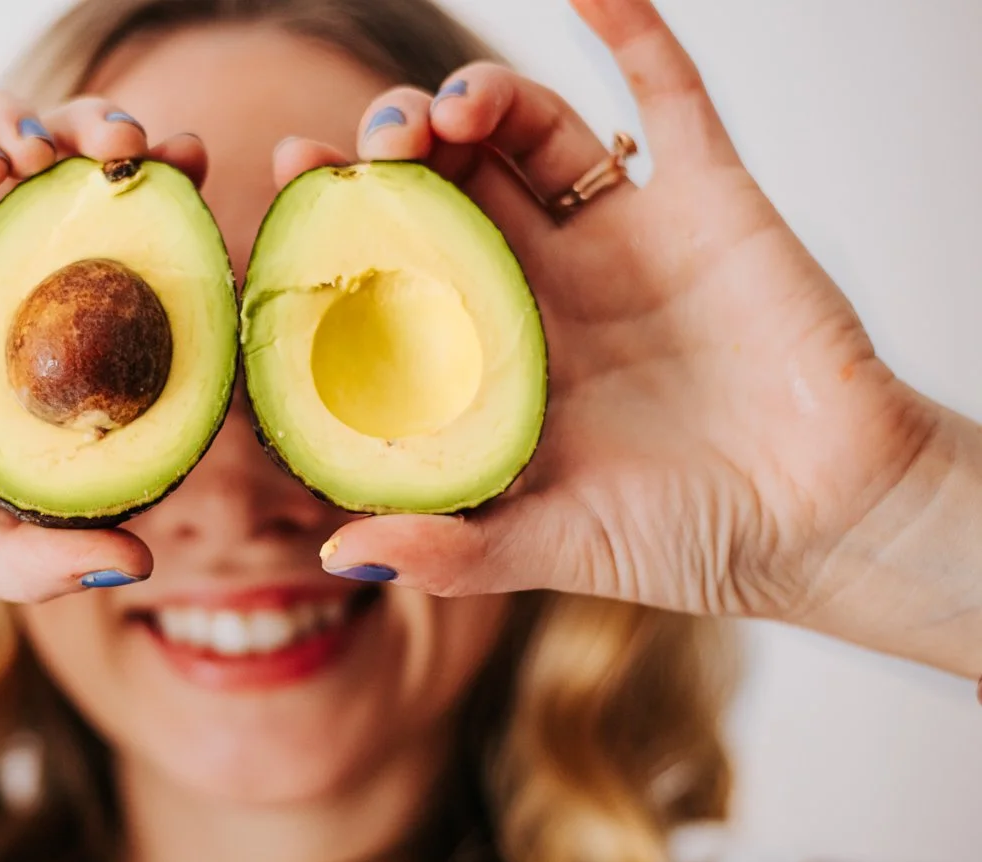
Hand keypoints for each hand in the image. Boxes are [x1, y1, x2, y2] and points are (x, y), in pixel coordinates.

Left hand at [279, 0, 940, 621]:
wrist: (823, 521)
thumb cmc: (684, 539)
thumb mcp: (554, 547)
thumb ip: (454, 549)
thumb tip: (338, 555)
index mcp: (494, 350)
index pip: (400, 261)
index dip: (344, 216)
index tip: (292, 178)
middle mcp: (546, 281)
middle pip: (454, 181)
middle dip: (402, 148)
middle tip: (374, 145)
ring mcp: (624, 235)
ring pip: (535, 133)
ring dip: (485, 95)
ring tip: (450, 108)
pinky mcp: (709, 201)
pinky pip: (670, 99)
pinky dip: (634, 33)